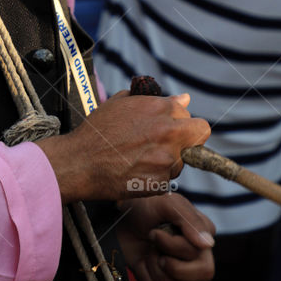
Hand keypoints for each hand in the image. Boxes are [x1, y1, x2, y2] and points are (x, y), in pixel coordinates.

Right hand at [37, 90, 210, 202]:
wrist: (80, 162)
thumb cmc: (97, 131)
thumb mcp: (122, 104)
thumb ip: (157, 100)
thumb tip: (184, 98)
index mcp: (162, 109)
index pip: (193, 117)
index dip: (181, 124)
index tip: (170, 130)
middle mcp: (169, 132)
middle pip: (200, 135)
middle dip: (190, 140)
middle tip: (169, 146)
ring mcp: (166, 159)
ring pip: (182, 161)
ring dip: (168, 161)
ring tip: (139, 159)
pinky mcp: (160, 182)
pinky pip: (167, 180)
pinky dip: (155, 178)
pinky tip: (135, 172)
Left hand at [116, 192, 215, 280]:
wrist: (120, 212)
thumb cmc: (146, 203)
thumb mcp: (169, 204)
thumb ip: (191, 221)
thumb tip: (208, 244)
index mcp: (201, 239)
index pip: (204, 265)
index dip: (178, 250)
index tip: (157, 231)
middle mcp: (193, 257)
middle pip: (197, 278)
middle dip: (171, 265)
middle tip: (154, 245)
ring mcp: (175, 270)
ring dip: (154, 264)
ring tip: (149, 247)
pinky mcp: (156, 278)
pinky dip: (144, 272)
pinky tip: (142, 257)